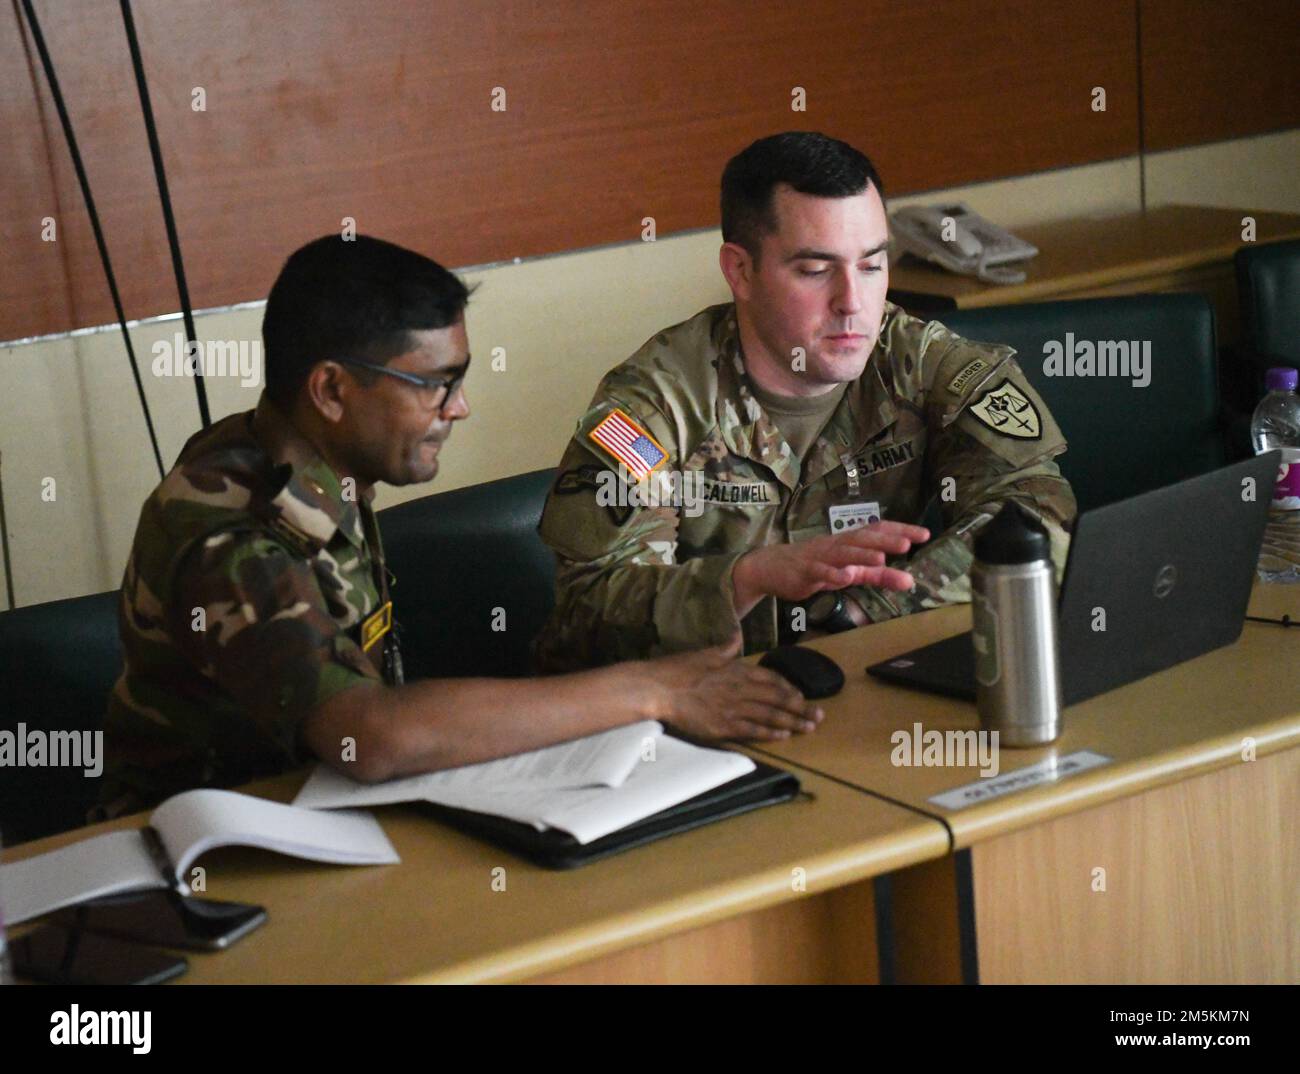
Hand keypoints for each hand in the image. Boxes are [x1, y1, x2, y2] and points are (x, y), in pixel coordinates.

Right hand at [648, 636, 823, 742]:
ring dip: (793, 722)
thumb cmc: (680, 669)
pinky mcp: (725, 726)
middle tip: (819, 715)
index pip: (772, 679)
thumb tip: (736, 634)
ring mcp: (735, 708)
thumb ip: (726, 646)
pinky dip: (770, 733)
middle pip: (779, 699)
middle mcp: (742, 688)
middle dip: (801, 708)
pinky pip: (754, 730)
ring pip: (771, 715)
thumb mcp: (707, 652)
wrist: (660, 688)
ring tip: (809, 728)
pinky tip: (784, 736)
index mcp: (738, 670)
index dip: (789, 689)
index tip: (802, 696)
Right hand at [731, 521, 929, 616]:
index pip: (877, 531)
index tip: (924, 535)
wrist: (770, 568)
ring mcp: (820, 556)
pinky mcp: (804, 571)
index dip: (900, 531)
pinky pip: (819, 571)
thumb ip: (877, 576)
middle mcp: (836, 544)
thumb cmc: (815, 567)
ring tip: (880, 559)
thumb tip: (909, 580)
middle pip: (862, 538)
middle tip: (907, 544)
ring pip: (842, 553)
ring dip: (861, 555)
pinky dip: (832, 573)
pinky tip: (844, 577)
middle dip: (884, 541)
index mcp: (849, 541)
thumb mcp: (850, 572)